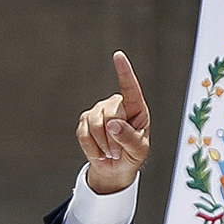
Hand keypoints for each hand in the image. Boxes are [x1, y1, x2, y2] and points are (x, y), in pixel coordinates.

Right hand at [76, 51, 150, 193]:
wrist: (115, 168)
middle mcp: (116, 105)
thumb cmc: (132, 155)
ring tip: (111, 152)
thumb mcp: (138, 150)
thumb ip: (129, 138)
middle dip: (114, 138)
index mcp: (135, 108)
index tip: (118, 56)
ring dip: (104, 145)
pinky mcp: (85, 120)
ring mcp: (99, 111)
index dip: (124, 71)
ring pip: (96, 126)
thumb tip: (113, 124)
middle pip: (111, 116)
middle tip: (119, 151)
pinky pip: (84, 134)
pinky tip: (100, 152)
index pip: (130, 88)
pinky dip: (92, 149)